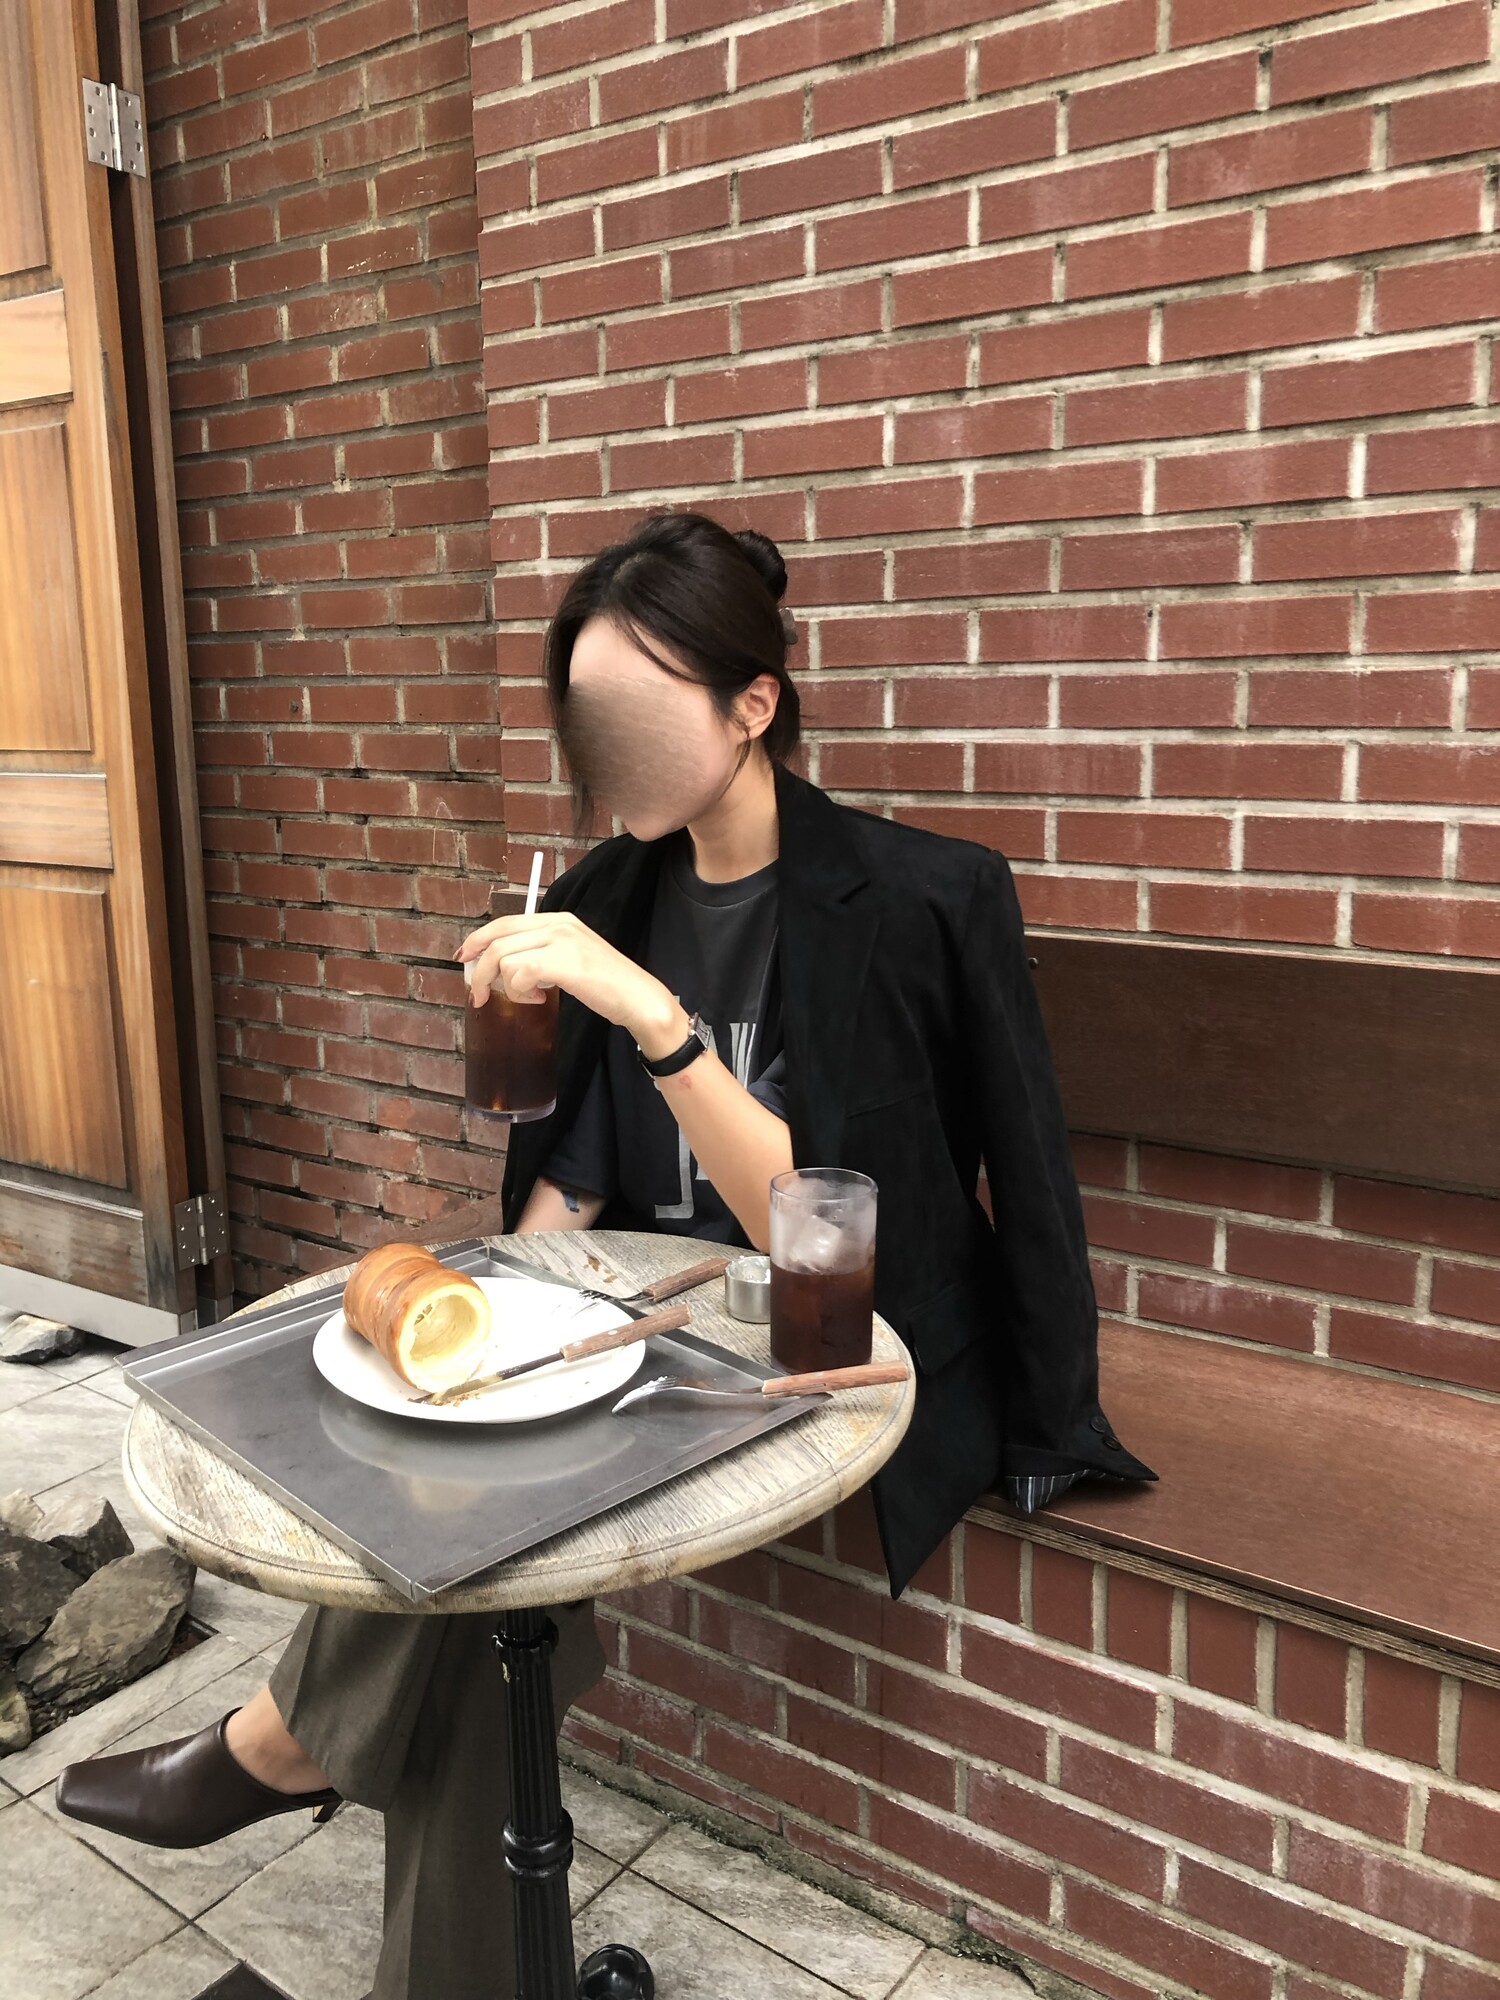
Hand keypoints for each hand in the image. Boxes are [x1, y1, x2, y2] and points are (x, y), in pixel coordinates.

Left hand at [455, 910, 684, 1053]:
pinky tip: (538, 1000)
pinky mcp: (562, 962)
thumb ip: (542, 953)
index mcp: (559, 919)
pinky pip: (519, 974)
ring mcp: (561, 941)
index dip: (479, 939)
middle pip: (498, 937)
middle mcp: (558, 924)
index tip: (465, 958)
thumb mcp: (571, 958)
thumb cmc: (606, 985)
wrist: (638, 998)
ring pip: (504, 958)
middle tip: (476, 993)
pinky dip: (520, 992)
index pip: (506, 922)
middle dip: (478, 967)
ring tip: (529, 998)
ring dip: (508, 987)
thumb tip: (504, 965)